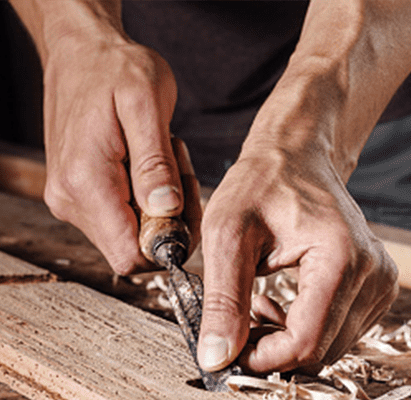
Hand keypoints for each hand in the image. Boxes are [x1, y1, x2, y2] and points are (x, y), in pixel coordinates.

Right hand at [42, 32, 200, 274]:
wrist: (77, 53)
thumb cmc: (113, 68)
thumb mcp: (146, 102)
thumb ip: (155, 162)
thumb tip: (167, 212)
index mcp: (85, 181)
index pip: (130, 255)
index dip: (168, 243)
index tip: (186, 204)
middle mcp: (68, 199)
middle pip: (130, 249)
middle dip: (167, 221)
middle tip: (180, 169)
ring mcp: (65, 199)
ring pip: (124, 234)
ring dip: (154, 208)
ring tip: (161, 156)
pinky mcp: (70, 194)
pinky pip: (113, 217)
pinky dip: (138, 199)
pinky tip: (143, 162)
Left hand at [197, 144, 398, 372]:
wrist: (293, 157)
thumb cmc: (259, 185)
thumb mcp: (226, 235)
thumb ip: (223, 300)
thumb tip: (216, 357)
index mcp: (340, 258)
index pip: (305, 341)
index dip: (261, 357)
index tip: (227, 349)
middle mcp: (372, 274)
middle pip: (319, 351)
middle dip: (269, 348)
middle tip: (233, 320)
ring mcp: (378, 283)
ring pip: (327, 347)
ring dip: (282, 339)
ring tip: (250, 304)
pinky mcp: (372, 288)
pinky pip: (335, 332)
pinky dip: (299, 329)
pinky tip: (271, 302)